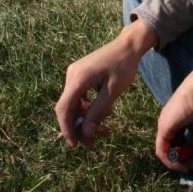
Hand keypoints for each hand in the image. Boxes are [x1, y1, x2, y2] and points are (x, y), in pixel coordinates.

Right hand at [55, 20, 156, 148]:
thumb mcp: (113, 91)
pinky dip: (89, 108)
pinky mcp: (81, 75)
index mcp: (78, 78)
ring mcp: (75, 74)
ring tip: (103, 130)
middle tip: (93, 143)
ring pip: (75, 104)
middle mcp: (72, 75)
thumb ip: (98, 111)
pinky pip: (80, 97)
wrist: (129, 45)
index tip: (75, 145)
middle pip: (69, 108)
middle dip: (80, 127)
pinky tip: (104, 114)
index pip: (64, 109)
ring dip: (87, 119)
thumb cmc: (123, 66)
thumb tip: (86, 134)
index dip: (67, 129)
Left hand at [155, 65, 192, 172]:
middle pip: (171, 147)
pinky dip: (171, 160)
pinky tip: (183, 163)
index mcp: (176, 118)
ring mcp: (163, 124)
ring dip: (178, 162)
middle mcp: (167, 121)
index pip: (177, 140)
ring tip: (191, 166)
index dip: (186, 152)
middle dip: (183, 160)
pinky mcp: (163, 128)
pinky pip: (162, 151)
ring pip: (166, 151)